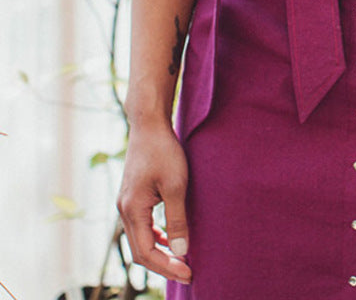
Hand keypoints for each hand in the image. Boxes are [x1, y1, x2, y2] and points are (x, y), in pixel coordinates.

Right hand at [117, 119, 192, 283]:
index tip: (188, 273)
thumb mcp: (176, 185)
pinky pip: (141, 227)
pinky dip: (155, 237)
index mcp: (132, 210)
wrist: (149, 124)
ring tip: (181, 260)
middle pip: (140, 251)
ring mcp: (126, 203)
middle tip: (188, 272)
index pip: (146, 253)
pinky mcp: (132, 196)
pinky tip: (171, 238)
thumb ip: (177, 220)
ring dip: (159, 252)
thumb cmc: (163, 151)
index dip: (167, 267)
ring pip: (139, 240)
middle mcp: (124, 210)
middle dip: (163, 264)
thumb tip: (182, 252)